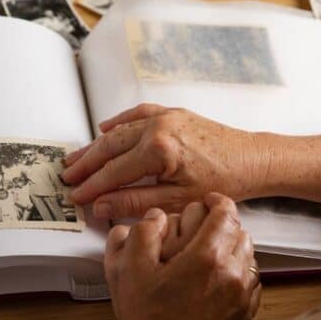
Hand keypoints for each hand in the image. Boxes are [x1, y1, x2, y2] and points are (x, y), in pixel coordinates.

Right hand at [62, 104, 267, 218]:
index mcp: (159, 150)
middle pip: (110, 148)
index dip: (92, 186)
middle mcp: (158, 127)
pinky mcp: (172, 113)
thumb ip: (134, 202)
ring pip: (119, 131)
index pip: (113, 172)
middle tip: (67, 176)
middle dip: (86, 163)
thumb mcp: (176, 201)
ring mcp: (165, 117)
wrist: (253, 160)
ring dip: (96, 145)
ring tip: (76, 157)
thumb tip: (101, 205)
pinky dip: (118, 123)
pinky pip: (137, 114)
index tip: (75, 196)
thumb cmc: (223, 182)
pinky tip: (104, 129)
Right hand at [98, 194, 259, 319]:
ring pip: (248, 256)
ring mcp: (243, 296)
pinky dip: (237, 272)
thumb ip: (142, 232)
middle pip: (241, 231)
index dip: (215, 201)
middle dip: (223, 224)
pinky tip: (215, 280)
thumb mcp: (128, 270)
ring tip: (208, 252)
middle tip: (203, 226)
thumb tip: (157, 217)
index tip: (205, 201)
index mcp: (207, 256)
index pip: (226, 212)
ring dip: (232, 247)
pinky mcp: (245, 315)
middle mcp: (234, 273)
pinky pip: (250, 281)